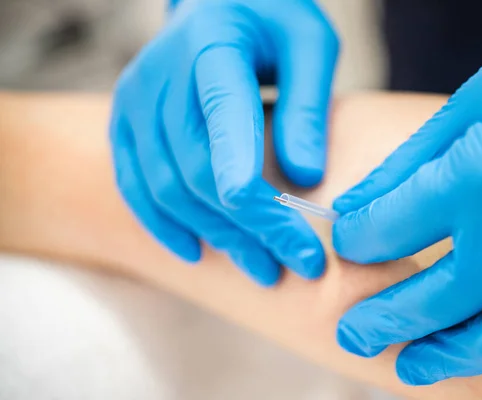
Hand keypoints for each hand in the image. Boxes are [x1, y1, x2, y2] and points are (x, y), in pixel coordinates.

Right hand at [110, 0, 338, 285]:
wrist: (215, 3)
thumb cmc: (270, 20)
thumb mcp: (308, 43)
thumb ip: (306, 104)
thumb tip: (305, 176)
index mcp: (211, 45)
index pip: (224, 121)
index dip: (249, 182)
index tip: (288, 236)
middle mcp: (161, 76)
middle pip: (198, 169)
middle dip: (252, 226)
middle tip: (299, 263)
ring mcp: (135, 102)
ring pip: (167, 188)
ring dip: (216, 237)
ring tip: (262, 268)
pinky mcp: (125, 125)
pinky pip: (136, 186)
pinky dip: (164, 225)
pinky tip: (196, 252)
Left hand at [332, 1, 481, 397]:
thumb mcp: (475, 101)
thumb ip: (409, 166)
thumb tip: (351, 215)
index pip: (392, 230)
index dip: (359, 241)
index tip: (350, 245)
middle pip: (440, 299)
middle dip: (385, 320)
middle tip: (353, 334)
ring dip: (450, 359)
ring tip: (410, 366)